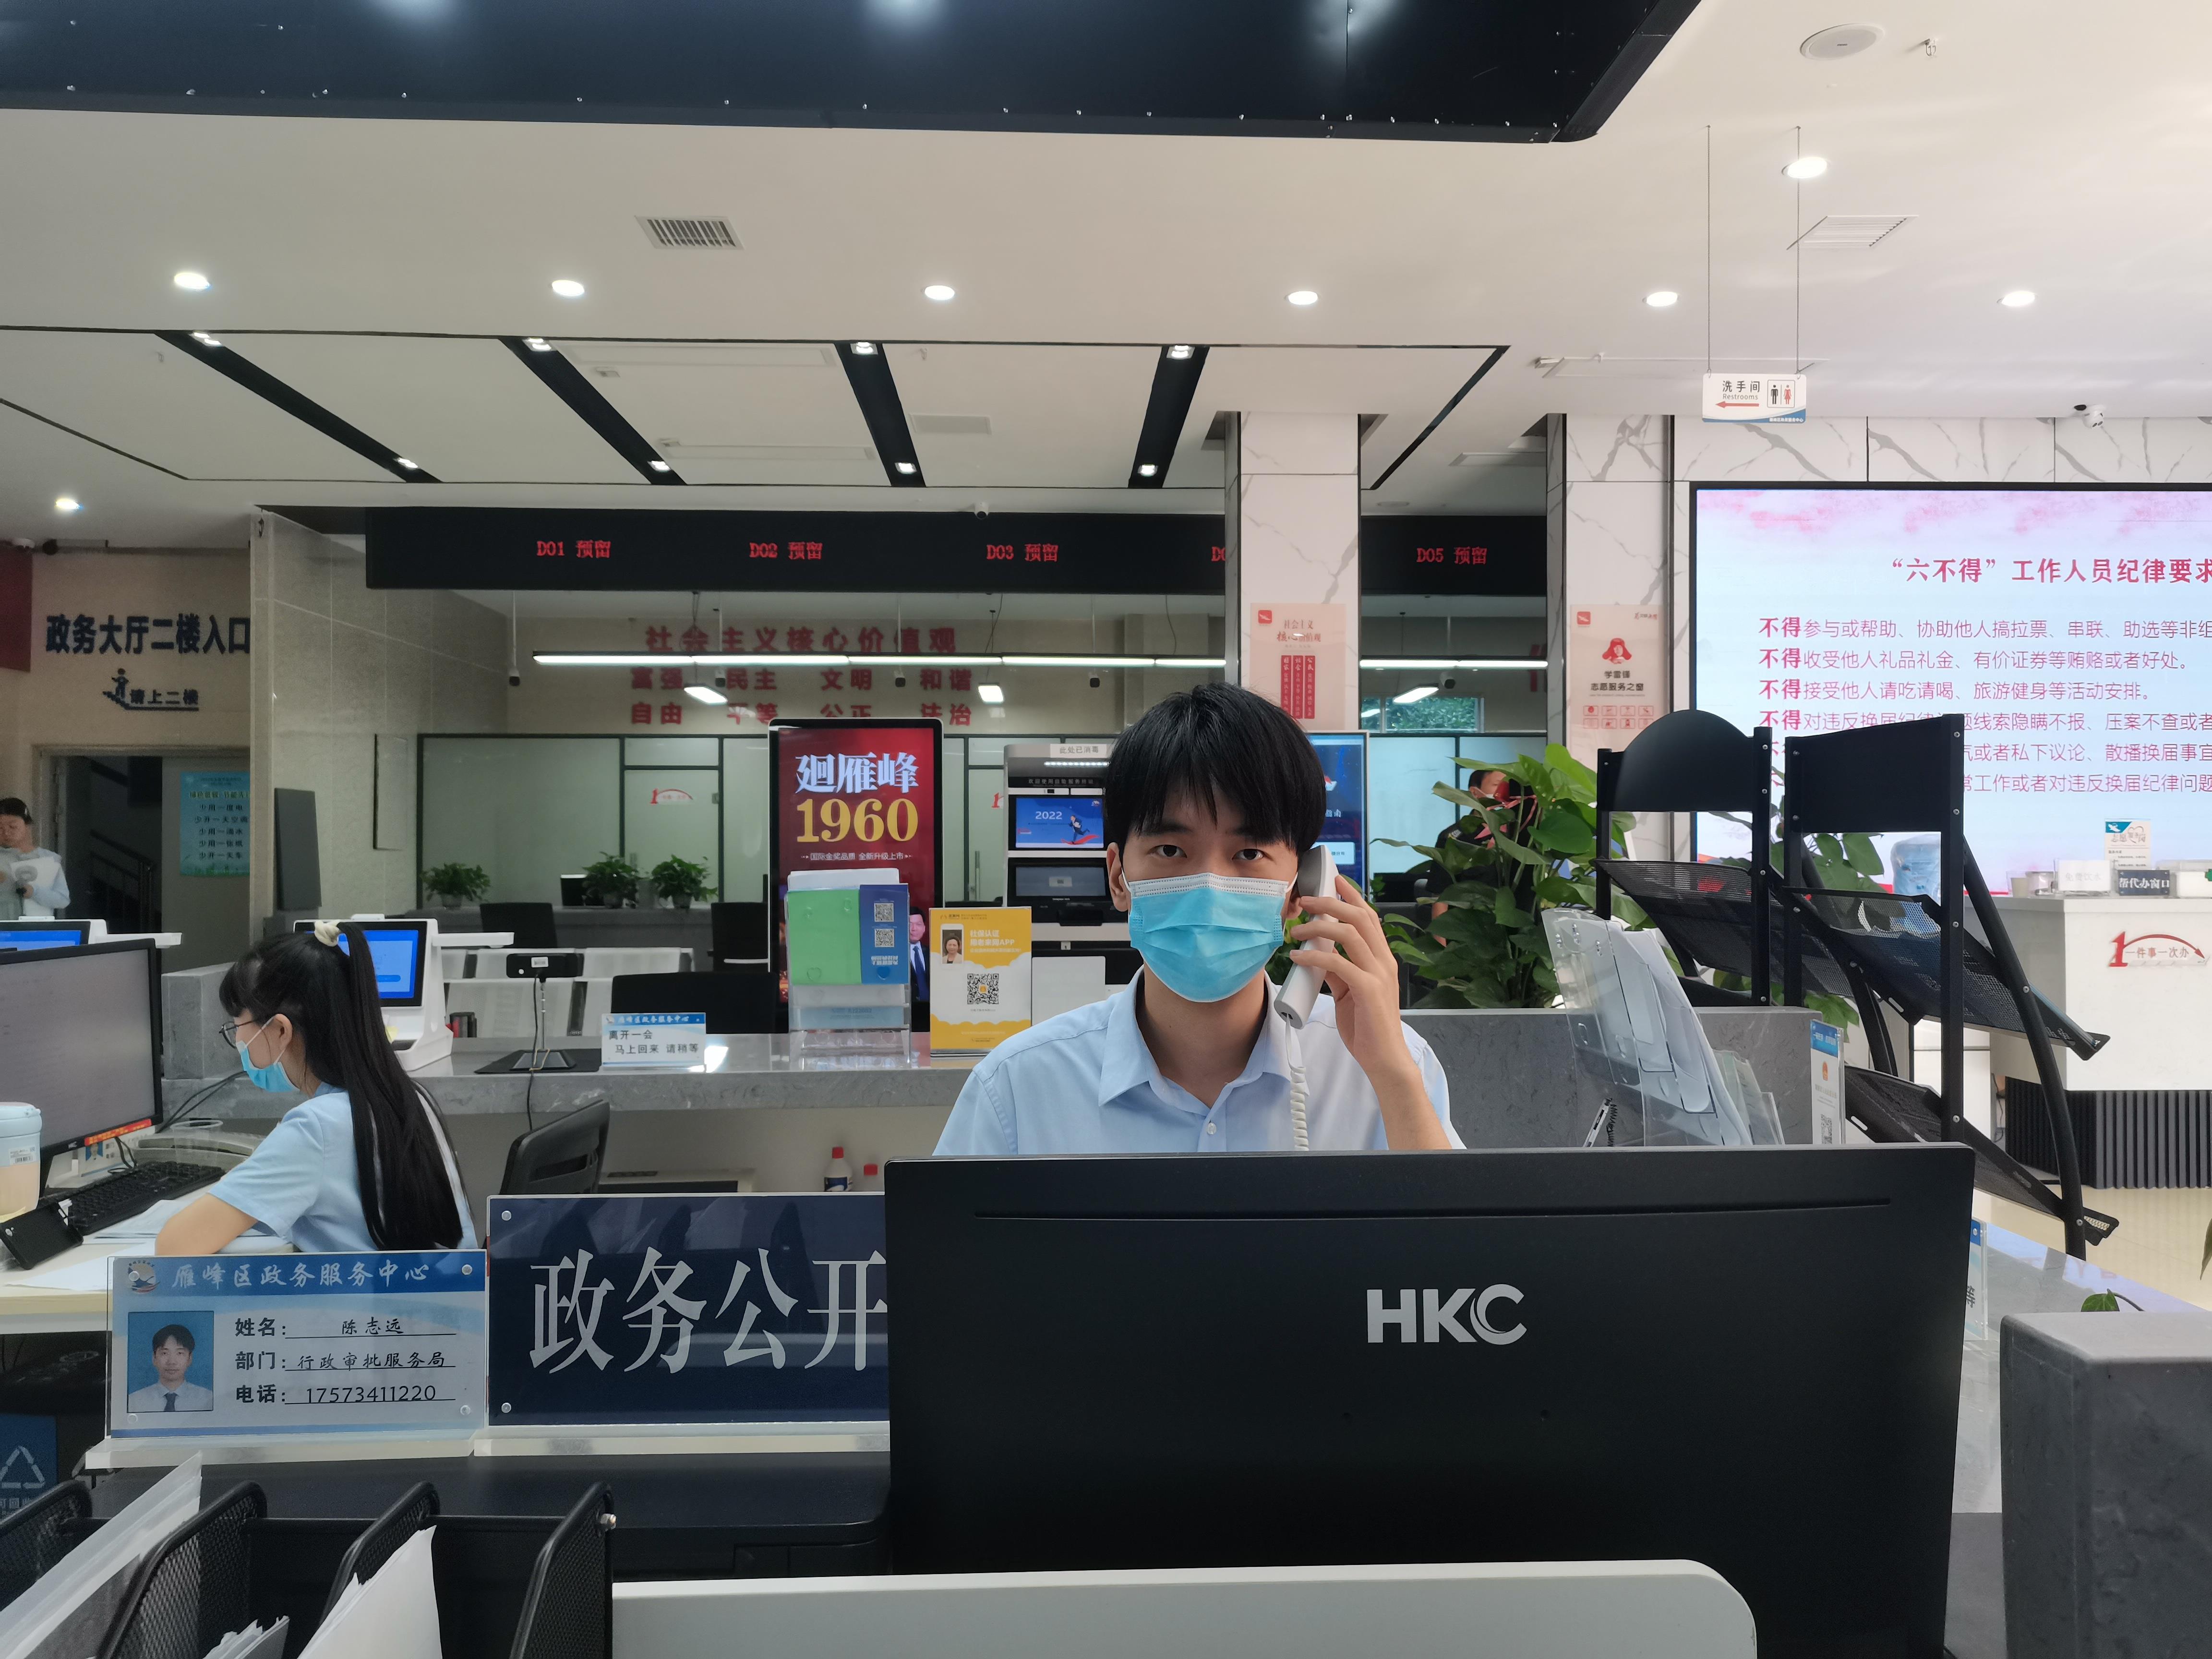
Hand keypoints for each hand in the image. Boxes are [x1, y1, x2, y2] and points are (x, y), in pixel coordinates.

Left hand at [1286, 876, 1447, 1148]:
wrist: (1384, 1059)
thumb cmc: (1367, 1026)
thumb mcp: (1350, 991)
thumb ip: (1339, 971)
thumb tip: (1318, 954)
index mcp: (1382, 959)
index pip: (1369, 917)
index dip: (1351, 895)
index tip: (1332, 880)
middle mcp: (1384, 961)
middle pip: (1360, 917)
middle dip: (1331, 903)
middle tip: (1305, 900)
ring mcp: (1378, 974)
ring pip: (1350, 934)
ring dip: (1319, 926)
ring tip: (1295, 930)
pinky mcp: (1368, 990)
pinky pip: (1338, 964)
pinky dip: (1314, 957)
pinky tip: (1297, 958)